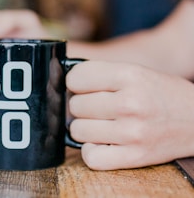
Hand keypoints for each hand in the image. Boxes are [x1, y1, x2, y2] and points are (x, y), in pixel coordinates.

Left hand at [66, 60, 193, 169]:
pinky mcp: (134, 157)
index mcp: (129, 75)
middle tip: (96, 105)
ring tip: (100, 123)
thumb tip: (67, 81)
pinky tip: (102, 141)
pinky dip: (92, 150)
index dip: (75, 81)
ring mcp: (132, 132)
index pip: (76, 77)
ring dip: (85, 127)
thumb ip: (101, 74)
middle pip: (75, 105)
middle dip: (81, 104)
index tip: (81, 85)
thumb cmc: (161, 92)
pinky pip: (91, 157)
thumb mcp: (135, 71)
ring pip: (78, 130)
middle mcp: (130, 103)